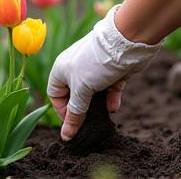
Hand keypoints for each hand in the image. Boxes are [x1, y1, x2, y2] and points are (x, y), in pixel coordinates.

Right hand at [47, 5, 160, 140]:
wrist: (126, 42)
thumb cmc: (95, 63)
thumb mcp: (81, 90)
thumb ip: (75, 114)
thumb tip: (66, 137)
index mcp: (61, 70)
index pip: (55, 95)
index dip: (63, 111)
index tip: (74, 122)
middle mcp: (76, 70)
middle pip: (75, 96)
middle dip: (83, 110)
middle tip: (89, 124)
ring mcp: (94, 70)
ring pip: (93, 95)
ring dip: (98, 106)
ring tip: (103, 116)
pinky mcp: (111, 72)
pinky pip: (108, 90)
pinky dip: (111, 99)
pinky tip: (114, 106)